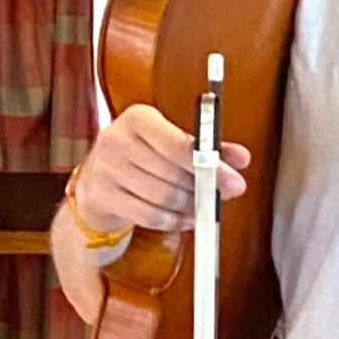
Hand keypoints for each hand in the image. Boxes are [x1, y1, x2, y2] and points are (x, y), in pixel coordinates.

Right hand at [69, 104, 247, 237]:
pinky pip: (149, 216)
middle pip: (173, 174)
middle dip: (203, 189)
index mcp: (138, 118)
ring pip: (163, 197)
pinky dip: (174, 220)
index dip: (211, 166)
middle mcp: (117, 139)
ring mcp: (105, 169)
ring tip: (201, 206)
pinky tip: (185, 218)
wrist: (96, 176)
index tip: (234, 181)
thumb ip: (209, 148)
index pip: (179, 145)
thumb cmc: (142, 155)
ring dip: (190, 206)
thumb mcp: (173, 142)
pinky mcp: (100, 196)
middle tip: (219, 196)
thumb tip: (242, 158)